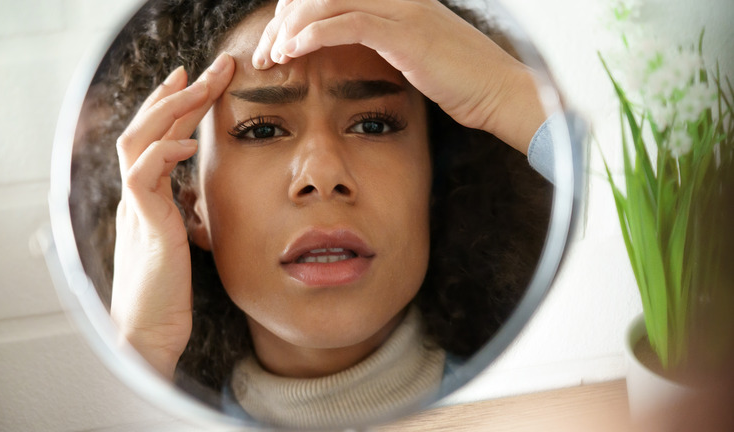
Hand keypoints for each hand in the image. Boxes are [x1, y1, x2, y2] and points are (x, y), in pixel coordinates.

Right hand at [110, 53, 234, 378]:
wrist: (149, 333)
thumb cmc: (167, 294)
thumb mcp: (179, 242)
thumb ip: (181, 214)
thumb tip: (195, 197)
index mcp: (146, 198)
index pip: (156, 139)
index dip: (173, 108)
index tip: (194, 82)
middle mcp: (135, 197)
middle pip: (146, 129)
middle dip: (176, 94)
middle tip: (204, 67)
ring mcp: (136, 209)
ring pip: (139, 141)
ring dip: (169, 110)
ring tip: (198, 85)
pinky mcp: (144, 226)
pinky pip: (142, 177)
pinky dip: (164, 153)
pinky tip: (190, 144)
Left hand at [251, 0, 545, 153]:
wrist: (500, 91)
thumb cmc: (461, 80)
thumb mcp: (416, 52)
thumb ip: (385, 40)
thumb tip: (353, 49)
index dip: (294, 12)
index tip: (275, 42)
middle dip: (282, 22)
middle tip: (263, 55)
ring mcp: (401, 10)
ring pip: (327, 3)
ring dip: (289, 30)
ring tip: (270, 57)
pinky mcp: (404, 33)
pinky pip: (347, 23)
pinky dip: (312, 36)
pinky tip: (292, 52)